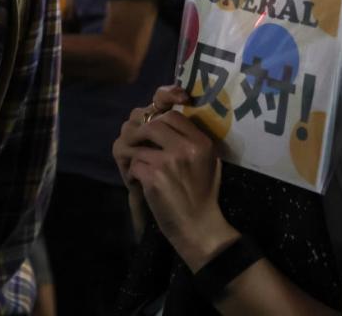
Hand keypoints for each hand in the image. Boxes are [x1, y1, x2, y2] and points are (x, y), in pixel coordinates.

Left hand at [127, 106, 238, 270]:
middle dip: (140, 133)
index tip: (151, 131)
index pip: (173, 115)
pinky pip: (134, 164)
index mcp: (201, 142)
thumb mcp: (209, 162)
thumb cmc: (205, 196)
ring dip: (133, 155)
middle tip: (136, 144)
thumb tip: (170, 125)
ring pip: (139, 145)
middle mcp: (186, 147)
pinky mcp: (153, 177)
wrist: (199, 226)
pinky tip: (137, 182)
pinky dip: (132, 173)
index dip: (158, 120)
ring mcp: (168, 161)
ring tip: (134, 164)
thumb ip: (193, 142)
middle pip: (153, 124)